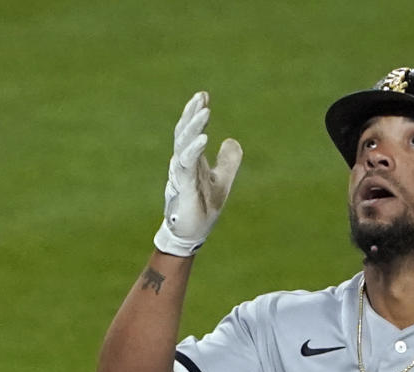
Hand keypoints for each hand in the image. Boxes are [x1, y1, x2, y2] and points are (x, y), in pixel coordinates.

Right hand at [153, 91, 242, 255]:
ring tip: (205, 112)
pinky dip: (194, 151)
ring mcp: (182, 176)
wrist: (192, 234)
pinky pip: (188, 166)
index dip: (195, 114)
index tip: (203, 96)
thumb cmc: (202, 208)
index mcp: (190, 161)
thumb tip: (232, 140)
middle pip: (184, 133)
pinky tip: (203, 138)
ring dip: (194, 127)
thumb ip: (227, 161)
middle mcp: (182, 164)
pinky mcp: (185, 189)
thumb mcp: (221, 180)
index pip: (190, 132)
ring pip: (184, 145)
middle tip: (201, 97)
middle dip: (192, 114)